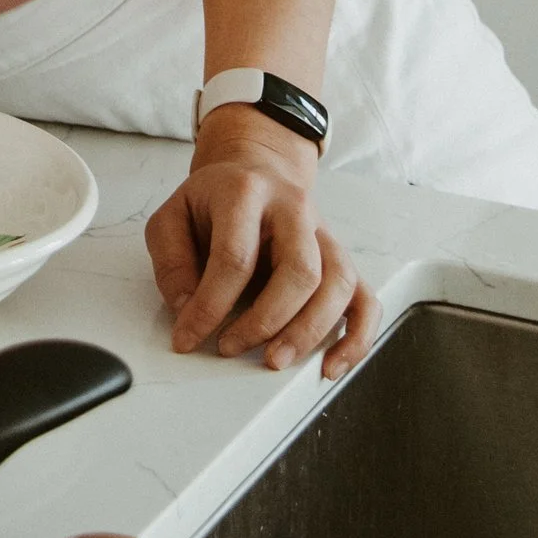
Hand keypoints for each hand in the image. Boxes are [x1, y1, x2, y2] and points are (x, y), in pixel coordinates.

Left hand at [143, 107, 377, 378]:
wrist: (255, 172)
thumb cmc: (213, 202)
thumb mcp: (172, 216)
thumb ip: (171, 259)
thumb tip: (187, 307)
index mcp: (246, 192)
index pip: (235, 256)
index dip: (209, 305)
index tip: (188, 338)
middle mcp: (294, 209)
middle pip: (299, 270)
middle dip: (266, 320)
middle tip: (231, 347)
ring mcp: (324, 234)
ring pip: (338, 284)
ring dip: (308, 332)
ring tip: (275, 360)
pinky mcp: (341, 259)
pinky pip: (366, 301)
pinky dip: (357, 338)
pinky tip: (330, 366)